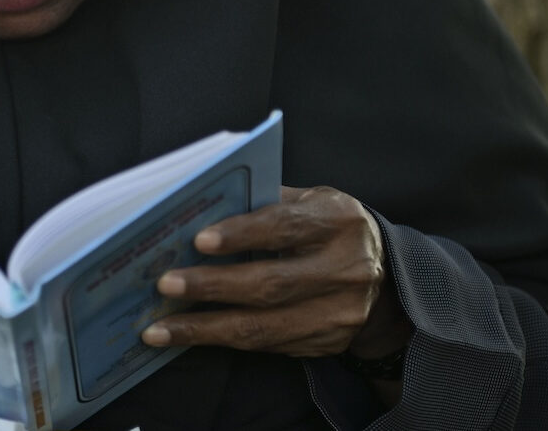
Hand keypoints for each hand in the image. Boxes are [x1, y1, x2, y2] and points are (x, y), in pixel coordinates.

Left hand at [141, 186, 411, 357]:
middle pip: (272, 283)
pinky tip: (187, 336)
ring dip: (205, 328)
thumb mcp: (311, 202)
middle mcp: (346, 269)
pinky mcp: (325, 343)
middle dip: (212, 285)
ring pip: (264, 326)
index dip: (241, 234)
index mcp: (338, 221)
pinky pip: (266, 345)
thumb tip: (200, 210)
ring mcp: (339, 313)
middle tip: (165, 284)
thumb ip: (266, 203)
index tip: (199, 240)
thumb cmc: (329, 228)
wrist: (387, 279)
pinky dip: (221, 341)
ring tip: (160, 327)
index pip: (286, 227)